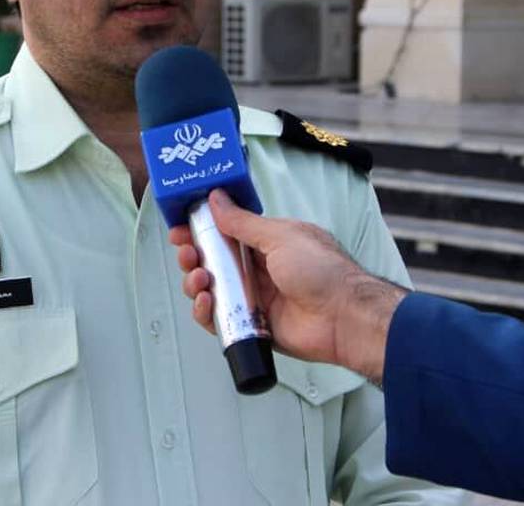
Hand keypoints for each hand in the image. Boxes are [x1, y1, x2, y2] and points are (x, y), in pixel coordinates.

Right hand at [169, 189, 405, 382]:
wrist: (344, 317)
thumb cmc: (321, 270)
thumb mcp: (279, 236)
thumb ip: (242, 222)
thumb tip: (216, 198)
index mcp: (267, 244)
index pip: (225, 234)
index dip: (200, 231)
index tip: (180, 229)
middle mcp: (258, 270)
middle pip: (212, 262)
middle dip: (193, 256)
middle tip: (186, 254)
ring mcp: (253, 299)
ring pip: (211, 290)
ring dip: (195, 283)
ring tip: (198, 279)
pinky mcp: (251, 326)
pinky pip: (219, 319)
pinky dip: (205, 312)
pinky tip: (205, 302)